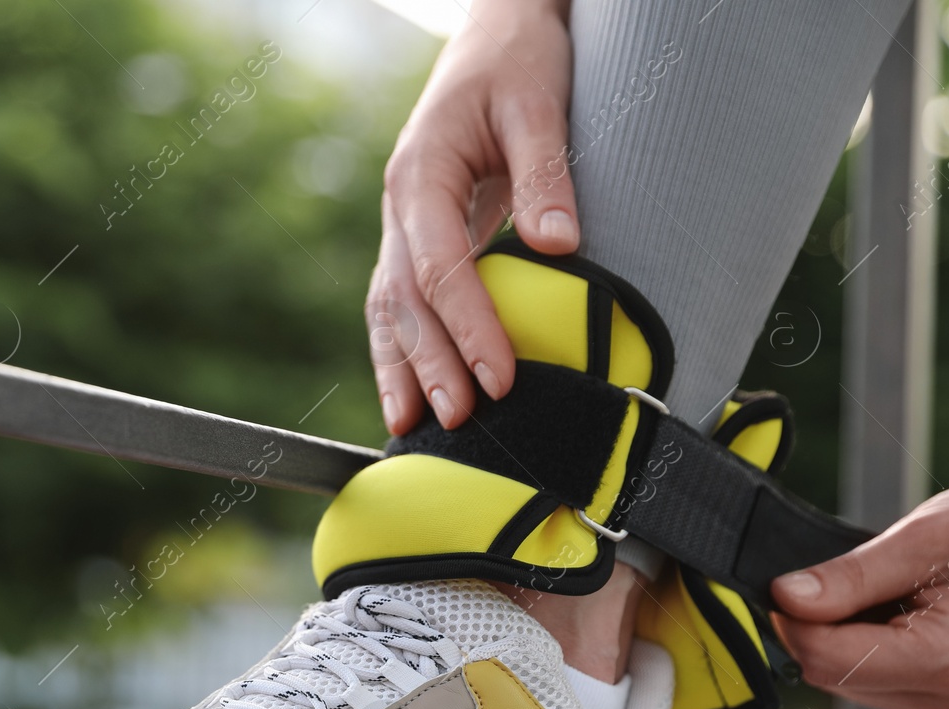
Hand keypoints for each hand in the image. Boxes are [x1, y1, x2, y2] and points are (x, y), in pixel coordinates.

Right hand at [368, 0, 576, 434]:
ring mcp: (401, 223)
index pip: (438, 267)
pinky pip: (399, 302)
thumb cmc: (518, 59)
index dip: (468, 326)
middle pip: (403, 300)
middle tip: (460, 418)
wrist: (494, 30)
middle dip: (429, 363)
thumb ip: (545, 174)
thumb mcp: (537, 102)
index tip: (500, 377)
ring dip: (401, 368)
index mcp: (421, 175)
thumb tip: (560, 248)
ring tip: (410, 428)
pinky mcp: (416, 235)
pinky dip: (401, 350)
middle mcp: (400, 205)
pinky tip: (411, 394)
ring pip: (388, 308)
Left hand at [771, 483, 948, 708]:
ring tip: (892, 592)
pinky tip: (903, 613)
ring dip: (847, 637)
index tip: (786, 584)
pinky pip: (880, 681)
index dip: (792, 619)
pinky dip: (872, 647)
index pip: (825, 659)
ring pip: (851, 682)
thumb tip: (787, 597)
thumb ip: (851, 576)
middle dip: (821, 627)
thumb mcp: (928, 539)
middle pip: (833, 675)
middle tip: (844, 579)